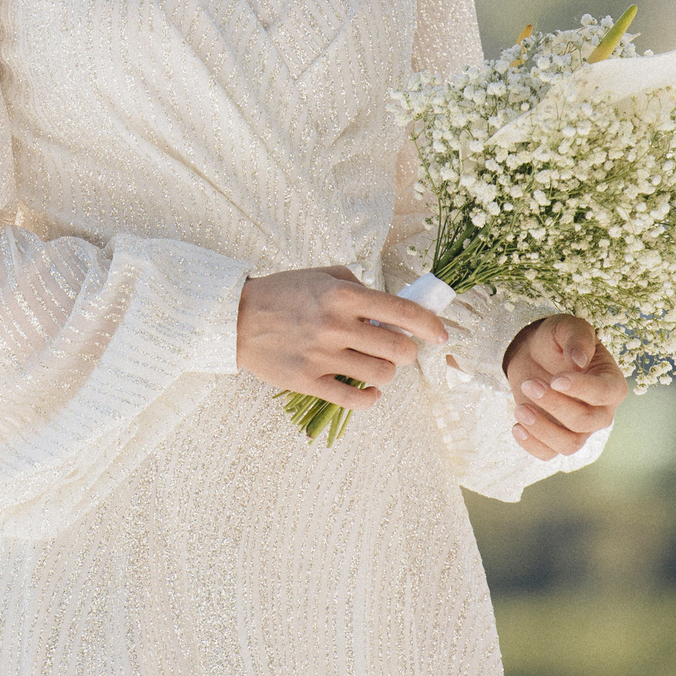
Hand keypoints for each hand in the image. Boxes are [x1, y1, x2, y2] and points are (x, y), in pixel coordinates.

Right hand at [237, 266, 449, 407]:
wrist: (234, 318)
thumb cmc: (280, 293)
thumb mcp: (319, 275)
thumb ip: (356, 285)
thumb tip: (386, 308)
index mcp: (343, 296)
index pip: (403, 312)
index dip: (430, 326)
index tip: (441, 335)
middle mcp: (336, 325)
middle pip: (398, 350)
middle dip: (404, 352)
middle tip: (394, 349)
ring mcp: (322, 356)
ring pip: (381, 376)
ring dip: (385, 373)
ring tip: (373, 366)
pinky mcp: (308, 381)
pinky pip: (355, 400)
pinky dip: (370, 398)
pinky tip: (367, 390)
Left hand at [502, 315, 626, 458]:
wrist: (533, 354)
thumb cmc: (557, 340)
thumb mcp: (566, 327)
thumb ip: (577, 337)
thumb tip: (579, 360)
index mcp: (611, 383)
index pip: (606, 393)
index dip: (582, 389)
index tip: (556, 379)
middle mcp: (601, 411)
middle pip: (585, 421)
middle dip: (554, 405)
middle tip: (529, 383)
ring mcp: (580, 429)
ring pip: (569, 445)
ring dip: (542, 429)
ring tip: (520, 408)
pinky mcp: (556, 437)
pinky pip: (549, 454)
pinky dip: (532, 445)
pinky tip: (516, 426)